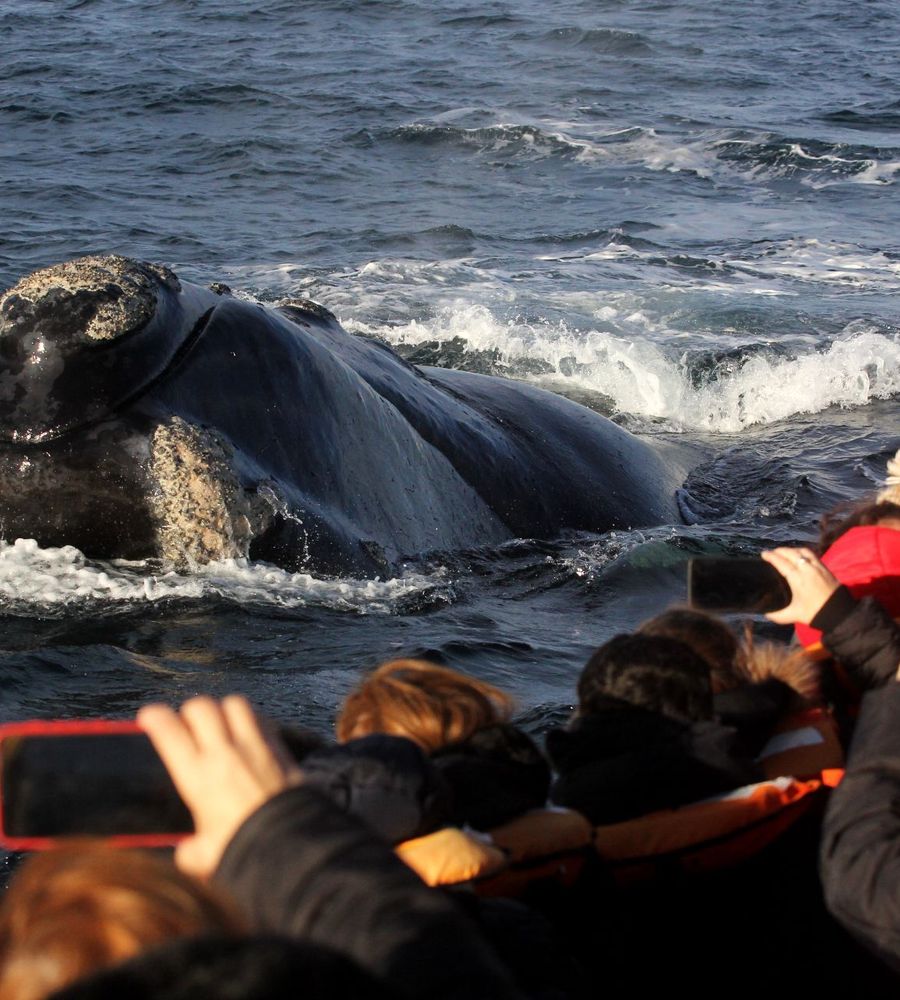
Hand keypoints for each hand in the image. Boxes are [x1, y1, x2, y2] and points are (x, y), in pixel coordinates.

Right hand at [138, 695, 302, 879]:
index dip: (155, 717)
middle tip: (189, 724)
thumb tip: (186, 852)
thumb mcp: (207, 856)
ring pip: (233, 703)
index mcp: (197, 776)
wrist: (290, 841)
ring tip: (220, 723)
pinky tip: (248, 732)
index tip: (149, 715)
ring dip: (223, 709)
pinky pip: (260, 717)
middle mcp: (223, 753)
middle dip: (190, 711)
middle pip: (201, 707)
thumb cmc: (245, 847)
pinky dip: (251, 718)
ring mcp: (253, 744)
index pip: (169, 731)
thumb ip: (191, 851)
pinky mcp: (277, 745)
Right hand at [761, 547, 840, 625]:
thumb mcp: (793, 615)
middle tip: (771, 553)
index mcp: (797, 579)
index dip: (771, 557)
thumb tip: (766, 613)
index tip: (764, 554)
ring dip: (791, 549)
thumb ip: (777, 615)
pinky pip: (811, 554)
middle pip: (791, 554)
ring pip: (802, 551)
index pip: (782, 563)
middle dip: (779, 551)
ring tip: (784, 552)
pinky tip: (799, 555)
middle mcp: (807, 569)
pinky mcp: (825, 568)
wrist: (839, 614)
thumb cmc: (815, 613)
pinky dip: (802, 552)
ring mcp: (817, 567)